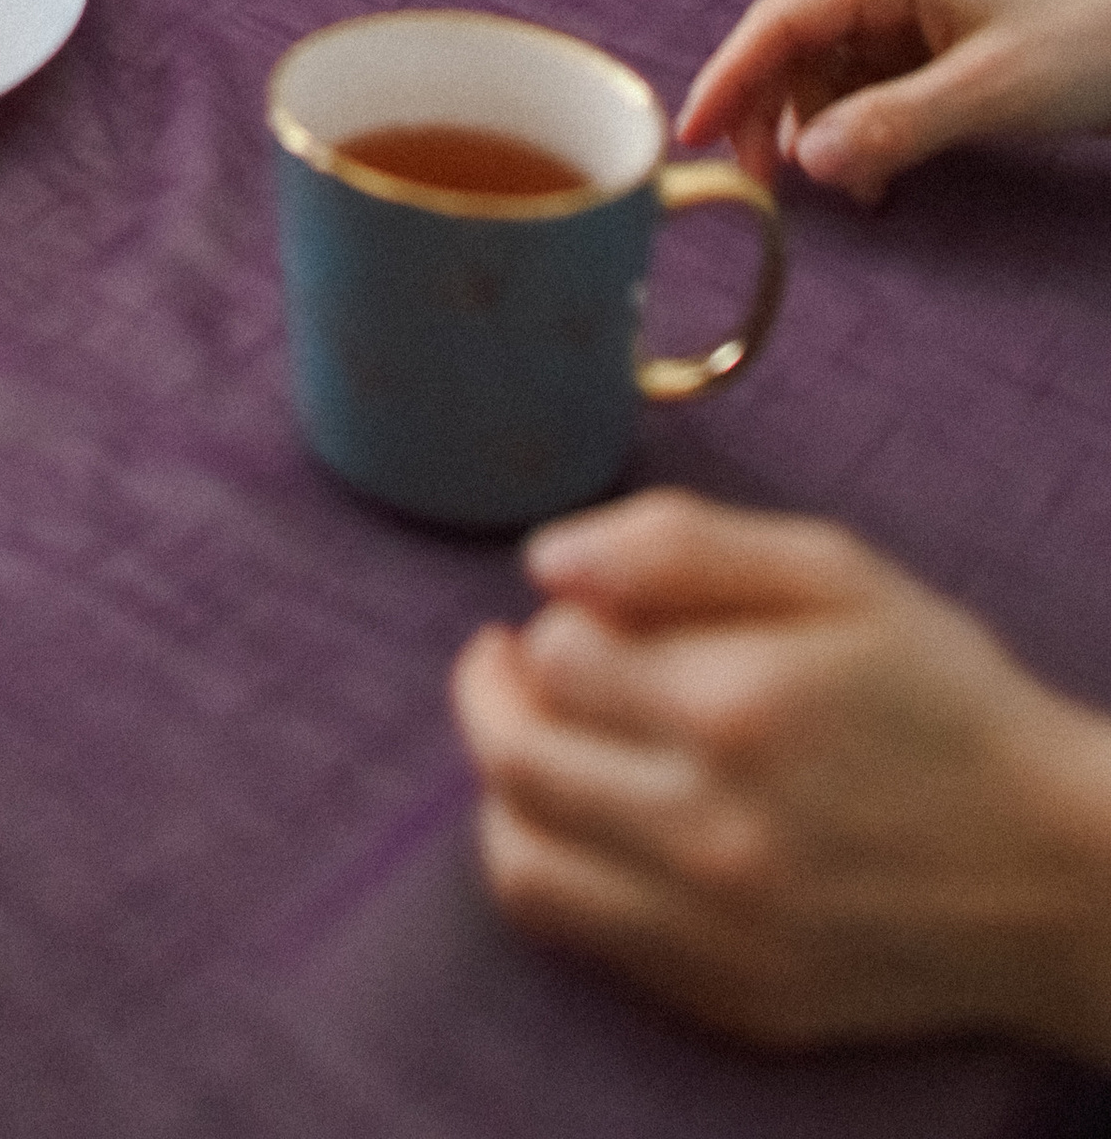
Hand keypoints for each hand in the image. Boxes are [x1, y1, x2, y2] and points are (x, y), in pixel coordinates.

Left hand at [451, 489, 1110, 1058]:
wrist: (1059, 874)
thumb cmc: (947, 699)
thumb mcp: (837, 573)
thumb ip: (680, 545)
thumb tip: (546, 562)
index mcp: (735, 710)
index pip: (556, 654)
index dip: (554, 618)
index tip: (580, 613)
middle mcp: (711, 833)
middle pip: (514, 758)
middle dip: (490, 693)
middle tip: (507, 662)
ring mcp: (715, 933)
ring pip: (522, 862)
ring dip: (506, 788)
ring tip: (542, 743)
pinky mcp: (730, 1000)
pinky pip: (582, 940)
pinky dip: (557, 870)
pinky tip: (594, 822)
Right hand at [676, 0, 1110, 205]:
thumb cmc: (1086, 47)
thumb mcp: (989, 93)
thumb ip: (892, 124)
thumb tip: (802, 159)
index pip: (777, 20)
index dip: (727, 78)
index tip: (688, 137)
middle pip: (788, 48)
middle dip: (770, 117)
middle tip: (765, 191)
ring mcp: (900, 13)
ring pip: (821, 76)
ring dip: (820, 135)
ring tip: (848, 194)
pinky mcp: (921, 46)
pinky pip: (860, 92)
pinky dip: (856, 137)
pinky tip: (876, 179)